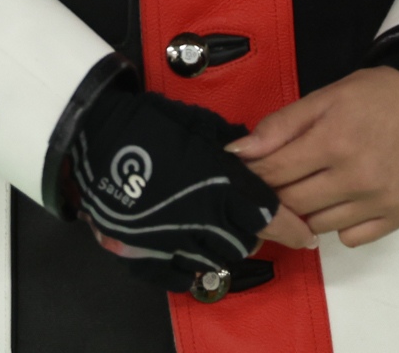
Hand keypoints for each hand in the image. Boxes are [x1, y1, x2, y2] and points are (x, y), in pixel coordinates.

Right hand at [70, 89, 283, 292]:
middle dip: (256, 232)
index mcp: (219, 182)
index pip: (269, 214)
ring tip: (220, 229)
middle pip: (248, 240)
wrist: (93, 137)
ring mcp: (173, 240)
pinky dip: (195, 265)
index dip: (291, 226)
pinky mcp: (146, 255)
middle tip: (254, 221)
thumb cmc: (147, 125)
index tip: (305, 234)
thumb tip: (252, 157)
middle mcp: (201, 217)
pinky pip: (183, 274)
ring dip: (227, 246)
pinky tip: (195, 251)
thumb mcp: (199, 127)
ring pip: (219, 258)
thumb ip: (231, 149)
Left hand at [227, 66, 398, 247]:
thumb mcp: (322, 98)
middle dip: (280, 193)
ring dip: (310, 210)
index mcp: (334, 141)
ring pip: (319, 227)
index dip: (256, 174)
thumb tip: (237, 153)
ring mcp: (381, 201)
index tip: (253, 171)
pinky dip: (342, 223)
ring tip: (319, 184)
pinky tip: (346, 199)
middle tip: (285, 178)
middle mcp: (358, 177)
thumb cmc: (370, 98)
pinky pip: (351, 238)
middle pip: (293, 204)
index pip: (274, 174)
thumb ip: (279, 126)